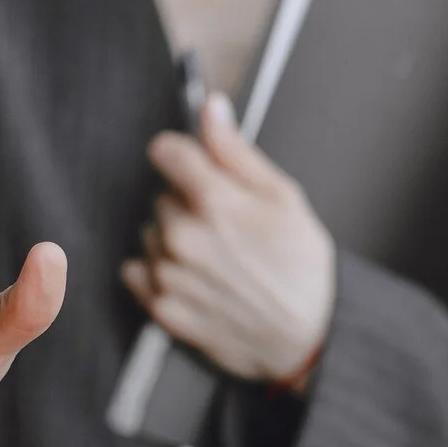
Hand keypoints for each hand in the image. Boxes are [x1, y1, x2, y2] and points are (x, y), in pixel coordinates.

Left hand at [121, 95, 334, 384]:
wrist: (310, 337)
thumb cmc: (302, 267)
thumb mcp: (283, 197)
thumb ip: (236, 152)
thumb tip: (210, 109)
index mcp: (214, 202)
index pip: (166, 152)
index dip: (185, 157)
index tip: (199, 169)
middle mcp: (182, 236)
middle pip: (161, 196)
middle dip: (188, 204)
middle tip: (227, 228)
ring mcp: (169, 275)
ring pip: (151, 234)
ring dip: (173, 240)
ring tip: (215, 258)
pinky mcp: (162, 309)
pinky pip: (138, 272)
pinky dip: (158, 272)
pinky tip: (194, 279)